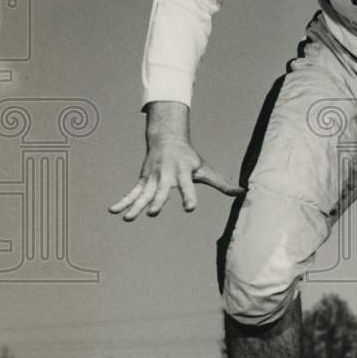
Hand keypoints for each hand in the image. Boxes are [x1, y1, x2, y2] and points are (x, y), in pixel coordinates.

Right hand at [108, 137, 242, 220]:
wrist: (167, 138)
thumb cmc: (190, 158)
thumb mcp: (205, 169)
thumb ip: (222, 183)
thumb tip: (243, 192)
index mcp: (183, 172)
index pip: (187, 186)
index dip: (189, 196)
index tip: (189, 208)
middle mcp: (166, 175)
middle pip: (161, 190)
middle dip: (158, 201)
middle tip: (153, 212)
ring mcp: (152, 178)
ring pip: (143, 194)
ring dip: (135, 206)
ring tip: (128, 218)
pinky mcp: (143, 180)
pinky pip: (132, 193)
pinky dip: (123, 201)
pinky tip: (113, 211)